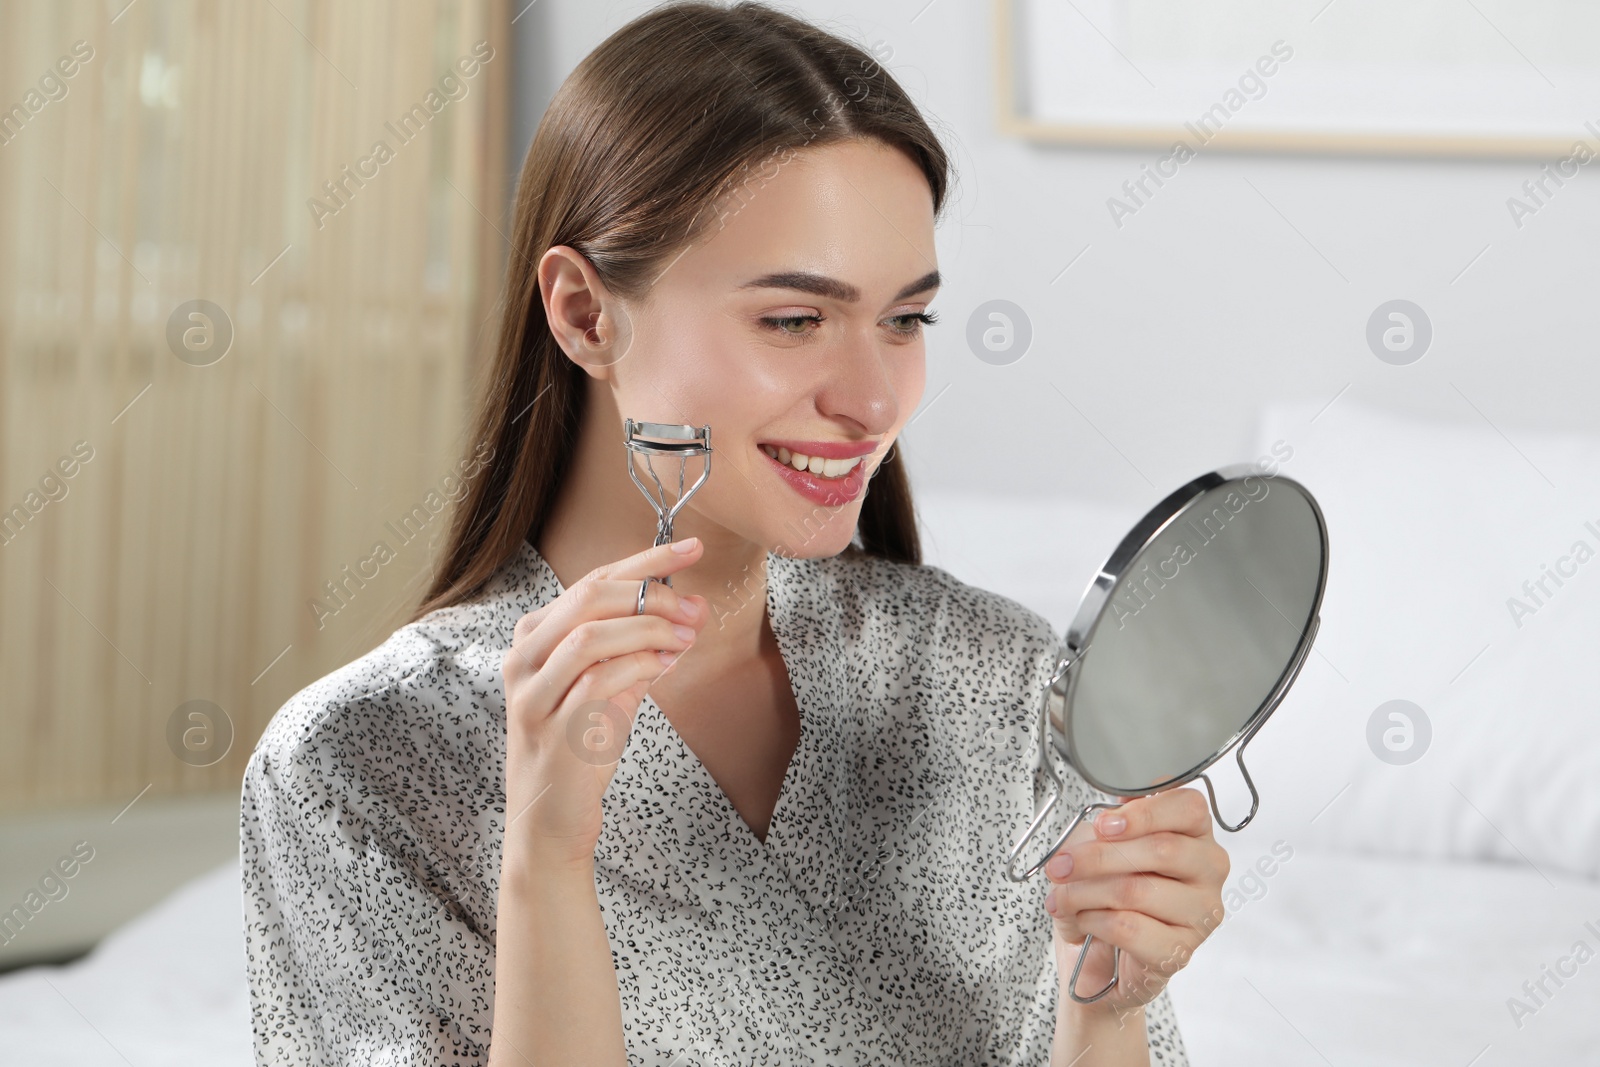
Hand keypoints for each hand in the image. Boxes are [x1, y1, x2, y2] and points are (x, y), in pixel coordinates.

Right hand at [500, 538, 709, 868]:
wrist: (550, 822)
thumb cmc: (579, 750)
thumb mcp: (608, 689)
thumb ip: (639, 649)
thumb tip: (686, 612)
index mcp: (533, 637)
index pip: (592, 580)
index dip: (645, 560)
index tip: (691, 549)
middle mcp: (523, 659)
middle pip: (589, 598)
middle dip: (653, 595)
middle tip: (695, 607)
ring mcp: (532, 695)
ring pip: (591, 636)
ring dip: (649, 630)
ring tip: (686, 638)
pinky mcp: (552, 730)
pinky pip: (597, 682)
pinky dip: (639, 665)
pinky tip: (665, 666)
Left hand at [1042, 787, 1228, 1017]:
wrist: (1099, 951)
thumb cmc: (1107, 887)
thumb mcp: (1102, 844)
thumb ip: (1109, 828)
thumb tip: (1104, 825)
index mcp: (1194, 831)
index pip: (1189, 808)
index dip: (1144, 814)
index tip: (1102, 825)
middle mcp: (1208, 869)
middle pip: (1163, 849)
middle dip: (1098, 857)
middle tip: (1061, 866)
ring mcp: (1201, 912)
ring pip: (1139, 890)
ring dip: (1085, 892)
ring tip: (1062, 898)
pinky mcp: (1181, 950)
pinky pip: (1130, 928)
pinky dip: (1095, 921)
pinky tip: (1084, 920)